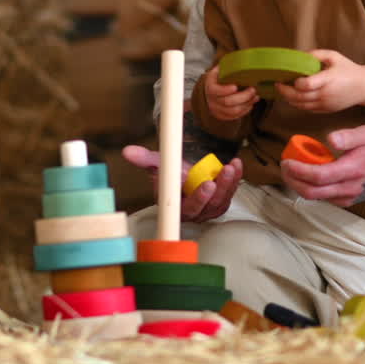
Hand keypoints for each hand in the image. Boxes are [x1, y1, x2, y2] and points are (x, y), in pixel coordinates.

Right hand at [121, 144, 242, 222]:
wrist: (182, 174)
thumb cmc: (170, 173)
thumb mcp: (158, 164)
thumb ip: (144, 159)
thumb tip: (127, 151)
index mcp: (177, 207)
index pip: (189, 207)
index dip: (199, 198)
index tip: (207, 184)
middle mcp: (195, 212)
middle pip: (210, 205)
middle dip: (220, 189)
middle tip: (224, 172)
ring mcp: (209, 208)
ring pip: (222, 200)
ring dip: (230, 183)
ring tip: (232, 166)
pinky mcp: (221, 201)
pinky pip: (230, 192)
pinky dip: (235, 179)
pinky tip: (237, 165)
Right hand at [202, 65, 257, 120]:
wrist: (210, 92)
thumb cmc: (218, 79)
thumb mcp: (218, 71)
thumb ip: (225, 67)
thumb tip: (240, 59)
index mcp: (210, 87)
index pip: (215, 91)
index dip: (225, 90)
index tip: (236, 86)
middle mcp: (212, 100)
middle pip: (227, 102)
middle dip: (243, 96)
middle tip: (253, 90)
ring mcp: (217, 110)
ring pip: (233, 111)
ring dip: (247, 104)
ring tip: (256, 96)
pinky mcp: (223, 116)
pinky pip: (235, 116)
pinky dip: (245, 110)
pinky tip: (251, 103)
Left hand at [275, 49, 364, 112]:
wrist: (364, 87)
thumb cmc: (348, 69)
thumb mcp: (334, 56)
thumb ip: (316, 54)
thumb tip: (298, 56)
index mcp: (328, 79)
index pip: (306, 85)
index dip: (294, 82)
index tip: (286, 76)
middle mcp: (326, 94)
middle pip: (299, 97)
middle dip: (284, 92)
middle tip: (278, 84)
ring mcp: (326, 104)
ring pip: (301, 105)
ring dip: (289, 99)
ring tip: (283, 90)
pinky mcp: (326, 110)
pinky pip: (307, 109)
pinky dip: (297, 104)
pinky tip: (293, 97)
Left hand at [280, 125, 364, 206]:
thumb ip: (349, 136)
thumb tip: (330, 139)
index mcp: (352, 170)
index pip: (319, 176)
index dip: (298, 171)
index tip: (286, 161)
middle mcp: (349, 188)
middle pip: (311, 192)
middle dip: (292, 180)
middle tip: (284, 165)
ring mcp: (347, 197)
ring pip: (315, 197)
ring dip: (298, 185)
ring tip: (292, 168)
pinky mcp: (346, 201)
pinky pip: (322, 197)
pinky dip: (309, 187)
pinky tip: (307, 174)